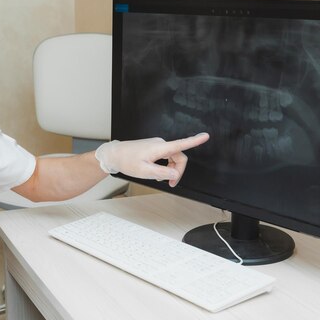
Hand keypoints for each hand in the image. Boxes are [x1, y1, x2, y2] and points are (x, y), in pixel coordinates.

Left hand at [94, 132, 209, 186]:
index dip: (195, 141)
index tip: (205, 136)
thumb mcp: (144, 171)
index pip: (181, 144)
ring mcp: (157, 146)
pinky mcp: (154, 148)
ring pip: (172, 158)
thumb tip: (175, 174)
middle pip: (179, 157)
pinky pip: (165, 157)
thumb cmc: (126, 161)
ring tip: (159, 179)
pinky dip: (164, 166)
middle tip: (171, 184)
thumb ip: (162, 173)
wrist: (114, 155)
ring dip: (170, 170)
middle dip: (177, 171)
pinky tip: (156, 173)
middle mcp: (160, 144)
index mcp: (160, 148)